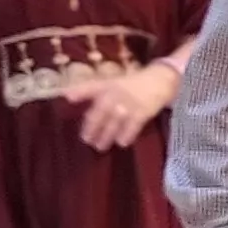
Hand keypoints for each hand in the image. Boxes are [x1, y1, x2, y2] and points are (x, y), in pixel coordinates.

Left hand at [64, 62, 178, 150]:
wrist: (160, 80)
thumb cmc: (134, 84)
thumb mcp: (112, 83)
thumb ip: (92, 91)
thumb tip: (68, 97)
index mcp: (108, 85)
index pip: (91, 87)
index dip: (79, 91)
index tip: (67, 97)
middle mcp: (116, 93)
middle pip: (100, 112)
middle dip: (92, 127)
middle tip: (86, 139)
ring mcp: (129, 103)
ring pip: (114, 122)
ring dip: (106, 135)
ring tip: (100, 147)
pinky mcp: (143, 111)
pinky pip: (132, 126)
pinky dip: (126, 135)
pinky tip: (122, 143)